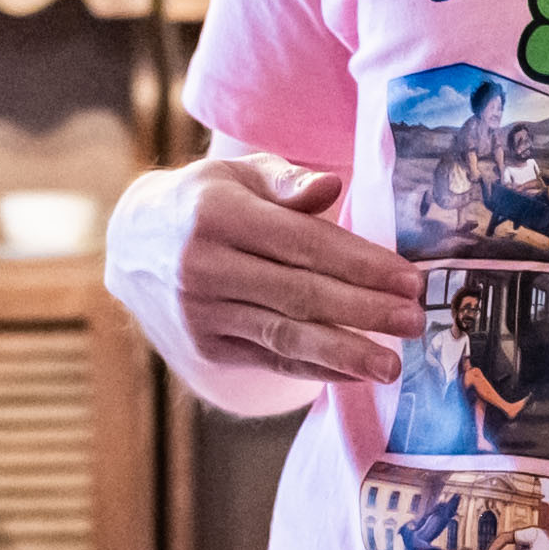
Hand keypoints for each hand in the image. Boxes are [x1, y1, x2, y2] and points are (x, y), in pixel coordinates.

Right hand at [106, 150, 425, 411]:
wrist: (133, 246)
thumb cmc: (206, 202)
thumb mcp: (237, 176)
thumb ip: (287, 182)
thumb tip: (332, 187)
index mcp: (217, 214)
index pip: (303, 243)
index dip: (360, 264)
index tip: (408, 279)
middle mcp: (204, 267)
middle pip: (300, 293)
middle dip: (365, 310)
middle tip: (415, 320)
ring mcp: (203, 313)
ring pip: (286, 335)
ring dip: (345, 352)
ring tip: (392, 363)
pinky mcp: (207, 347)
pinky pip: (271, 360)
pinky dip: (316, 369)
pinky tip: (354, 373)